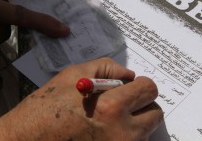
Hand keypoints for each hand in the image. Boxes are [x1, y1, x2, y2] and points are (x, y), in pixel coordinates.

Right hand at [0, 58, 162, 140]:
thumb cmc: (46, 107)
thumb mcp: (73, 74)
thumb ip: (106, 68)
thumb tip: (129, 74)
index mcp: (112, 107)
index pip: (149, 90)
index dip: (142, 84)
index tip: (132, 85)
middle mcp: (122, 134)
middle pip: (155, 114)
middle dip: (143, 104)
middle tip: (124, 101)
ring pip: (145, 132)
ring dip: (134, 121)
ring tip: (110, 117)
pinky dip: (124, 136)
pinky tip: (104, 131)